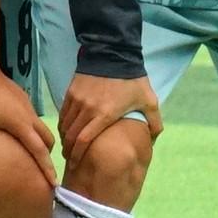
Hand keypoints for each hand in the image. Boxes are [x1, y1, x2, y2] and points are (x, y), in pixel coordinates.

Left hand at [0, 62, 51, 183]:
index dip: (47, 168)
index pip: (39, 151)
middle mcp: (29, 117)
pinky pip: (33, 120)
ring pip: (42, 128)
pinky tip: (21, 134)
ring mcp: (27, 107)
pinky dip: (33, 131)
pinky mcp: (22, 100)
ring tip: (34, 155)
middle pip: (47, 140)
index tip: (54, 184)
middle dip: (48, 155)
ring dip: (42, 142)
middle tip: (44, 171)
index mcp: (21, 125)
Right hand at [59, 71, 164, 199]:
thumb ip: (154, 122)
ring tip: (67, 147)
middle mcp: (87, 109)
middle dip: (68, 150)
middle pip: (71, 135)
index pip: (84, 140)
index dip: (77, 154)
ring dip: (65, 138)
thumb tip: (154, 141)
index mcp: (105, 114)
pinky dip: (63, 124)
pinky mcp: (71, 92)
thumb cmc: (132, 80)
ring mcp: (77, 100)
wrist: (114, 53)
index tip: (75, 164)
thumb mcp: (149, 101)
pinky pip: (63, 113)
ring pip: (65, 125)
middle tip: (70, 160)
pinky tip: (66, 130)